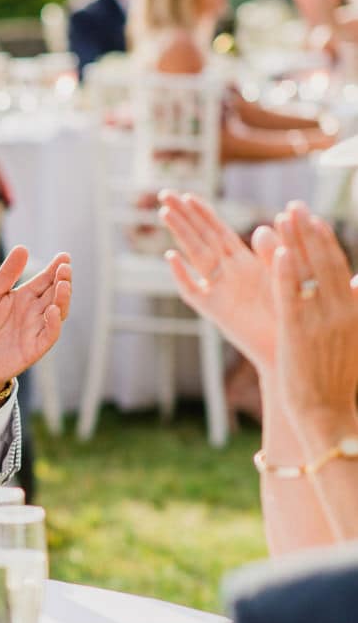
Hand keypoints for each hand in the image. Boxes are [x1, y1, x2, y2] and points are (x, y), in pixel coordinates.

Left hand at [0, 247, 70, 393]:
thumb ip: (6, 275)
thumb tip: (23, 248)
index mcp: (25, 297)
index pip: (45, 280)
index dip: (55, 268)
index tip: (63, 256)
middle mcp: (35, 312)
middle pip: (55, 293)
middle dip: (62, 280)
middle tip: (65, 266)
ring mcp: (37, 329)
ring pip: (58, 312)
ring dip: (63, 298)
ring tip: (63, 283)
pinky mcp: (35, 347)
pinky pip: (49, 334)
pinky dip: (53, 323)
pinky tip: (51, 310)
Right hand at [162, 190, 281, 368]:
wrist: (289, 344)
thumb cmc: (291, 310)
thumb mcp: (284, 275)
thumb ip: (272, 253)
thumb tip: (262, 226)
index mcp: (244, 261)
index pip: (219, 230)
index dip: (203, 212)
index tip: (188, 194)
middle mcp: (227, 272)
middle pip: (201, 238)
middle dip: (183, 216)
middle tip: (164, 194)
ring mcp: (217, 289)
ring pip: (195, 256)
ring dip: (180, 234)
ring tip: (164, 213)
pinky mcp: (213, 310)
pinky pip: (193, 291)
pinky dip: (181, 275)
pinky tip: (170, 257)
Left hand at [269, 203, 357, 449]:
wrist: (333, 417)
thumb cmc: (341, 385)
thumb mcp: (353, 342)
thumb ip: (353, 311)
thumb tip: (356, 285)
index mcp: (354, 311)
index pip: (337, 267)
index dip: (322, 241)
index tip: (311, 219)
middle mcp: (341, 310)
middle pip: (322, 262)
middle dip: (307, 232)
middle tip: (293, 205)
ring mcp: (320, 320)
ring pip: (306, 272)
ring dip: (293, 241)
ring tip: (282, 216)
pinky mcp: (298, 333)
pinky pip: (290, 296)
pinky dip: (283, 272)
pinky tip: (274, 251)